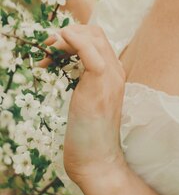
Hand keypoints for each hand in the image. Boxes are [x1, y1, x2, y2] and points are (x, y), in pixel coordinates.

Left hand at [39, 24, 126, 184]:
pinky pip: (88, 50)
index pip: (97, 40)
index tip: (53, 48)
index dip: (74, 36)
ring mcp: (110, 76)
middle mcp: (115, 71)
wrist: (98, 161)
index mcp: (113, 74)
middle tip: (47, 47)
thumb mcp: (87, 102)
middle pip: (95, 33)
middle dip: (68, 32)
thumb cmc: (88, 137)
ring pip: (93, 37)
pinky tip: (56, 48)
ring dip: (66, 37)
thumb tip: (68, 68)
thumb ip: (84, 83)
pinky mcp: (99, 84)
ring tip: (47, 51)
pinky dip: (72, 42)